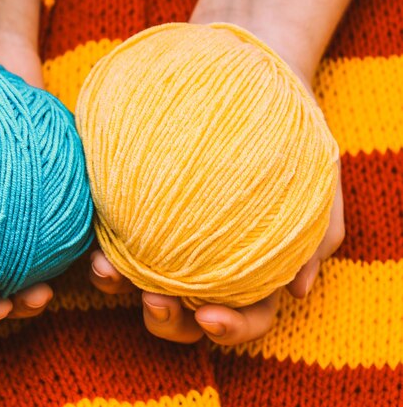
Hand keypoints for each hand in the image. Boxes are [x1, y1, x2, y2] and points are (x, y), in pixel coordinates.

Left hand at [89, 162, 343, 344]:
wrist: (260, 84)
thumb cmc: (295, 139)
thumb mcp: (320, 183)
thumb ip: (316, 238)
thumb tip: (297, 290)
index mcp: (249, 270)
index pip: (244, 317)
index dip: (230, 329)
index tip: (211, 317)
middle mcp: (203, 262)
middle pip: (182, 314)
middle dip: (165, 319)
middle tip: (154, 301)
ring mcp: (165, 236)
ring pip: (135, 280)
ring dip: (117, 286)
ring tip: (107, 269)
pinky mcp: (135, 206)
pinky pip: (110, 232)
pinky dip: (100, 243)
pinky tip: (94, 235)